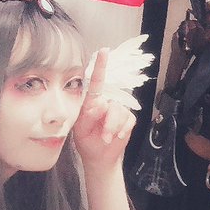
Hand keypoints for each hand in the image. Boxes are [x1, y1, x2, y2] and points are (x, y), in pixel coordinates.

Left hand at [72, 48, 135, 174]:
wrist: (100, 158)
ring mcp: (118, 110)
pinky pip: (128, 120)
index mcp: (91, 102)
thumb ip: (88, 116)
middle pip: (111, 103)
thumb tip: (99, 103)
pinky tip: (117, 136)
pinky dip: (122, 130)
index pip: (97, 82)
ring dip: (113, 128)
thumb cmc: (87, 141)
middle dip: (108, 121)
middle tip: (102, 135)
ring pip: (120, 112)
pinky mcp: (128, 118)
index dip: (101, 66)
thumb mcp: (81, 129)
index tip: (104, 51)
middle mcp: (106, 103)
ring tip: (107, 138)